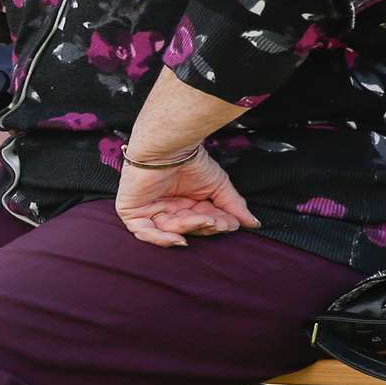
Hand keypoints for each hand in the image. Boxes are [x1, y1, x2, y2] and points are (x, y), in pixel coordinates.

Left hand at [113, 147, 259, 247]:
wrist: (168, 144)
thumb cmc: (191, 159)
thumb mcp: (218, 185)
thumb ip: (233, 206)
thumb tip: (254, 224)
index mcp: (184, 201)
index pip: (201, 220)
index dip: (216, 224)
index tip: (231, 224)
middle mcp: (166, 206)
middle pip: (186, 227)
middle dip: (204, 226)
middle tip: (217, 221)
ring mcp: (148, 208)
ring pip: (169, 230)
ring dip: (189, 228)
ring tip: (205, 219)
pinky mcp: (131, 210)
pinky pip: (143, 232)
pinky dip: (161, 239)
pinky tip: (179, 240)